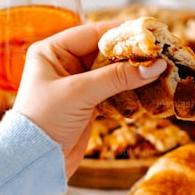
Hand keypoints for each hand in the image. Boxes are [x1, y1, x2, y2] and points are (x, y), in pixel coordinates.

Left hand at [12, 21, 166, 177]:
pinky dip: (129, 90)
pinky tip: (147, 88)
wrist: (34, 162)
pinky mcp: (86, 103)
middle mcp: (63, 63)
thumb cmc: (43, 121)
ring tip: (160, 70)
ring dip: (133, 73)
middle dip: (131, 53)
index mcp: (52, 50)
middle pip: (105, 51)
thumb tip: (154, 65)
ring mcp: (76, 83)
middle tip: (160, 52)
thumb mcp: (79, 93)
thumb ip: (116, 77)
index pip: (92, 33)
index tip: (150, 33)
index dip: (122, 32)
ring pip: (111, 71)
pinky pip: (113, 89)